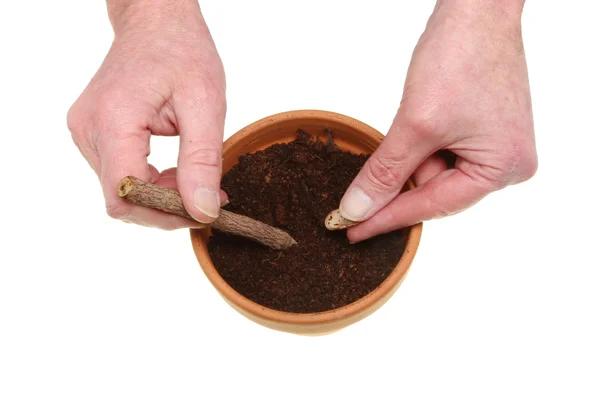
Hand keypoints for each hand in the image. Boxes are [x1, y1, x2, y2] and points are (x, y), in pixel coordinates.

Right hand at [68, 0, 226, 228]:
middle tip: (208, 197)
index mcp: (112, 120)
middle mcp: (88, 130)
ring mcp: (85, 132)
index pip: (125, 194)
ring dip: (159, 196)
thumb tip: (202, 211)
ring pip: (120, 191)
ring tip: (194, 177)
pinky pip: (118, 175)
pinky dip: (148, 183)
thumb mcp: (205, 104)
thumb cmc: (182, 52)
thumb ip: (202, 161)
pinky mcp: (91, 133)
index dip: (164, 213)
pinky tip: (174, 170)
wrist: (156, 21)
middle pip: (121, 198)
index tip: (203, 207)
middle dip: (167, 207)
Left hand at [341, 0, 536, 241]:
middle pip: (436, 190)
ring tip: (416, 117)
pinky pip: (443, 151)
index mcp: (503, 168)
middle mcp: (508, 164)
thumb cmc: (459, 57)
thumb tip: (356, 211)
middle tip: (377, 160)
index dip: (387, 219)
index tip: (352, 232)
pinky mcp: (484, 131)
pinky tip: (419, 120)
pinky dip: (420, 144)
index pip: (433, 207)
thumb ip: (385, 174)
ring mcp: (498, 146)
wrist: (475, 9)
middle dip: (402, 175)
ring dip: (412, 153)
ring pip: (435, 170)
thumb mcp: (415, 125)